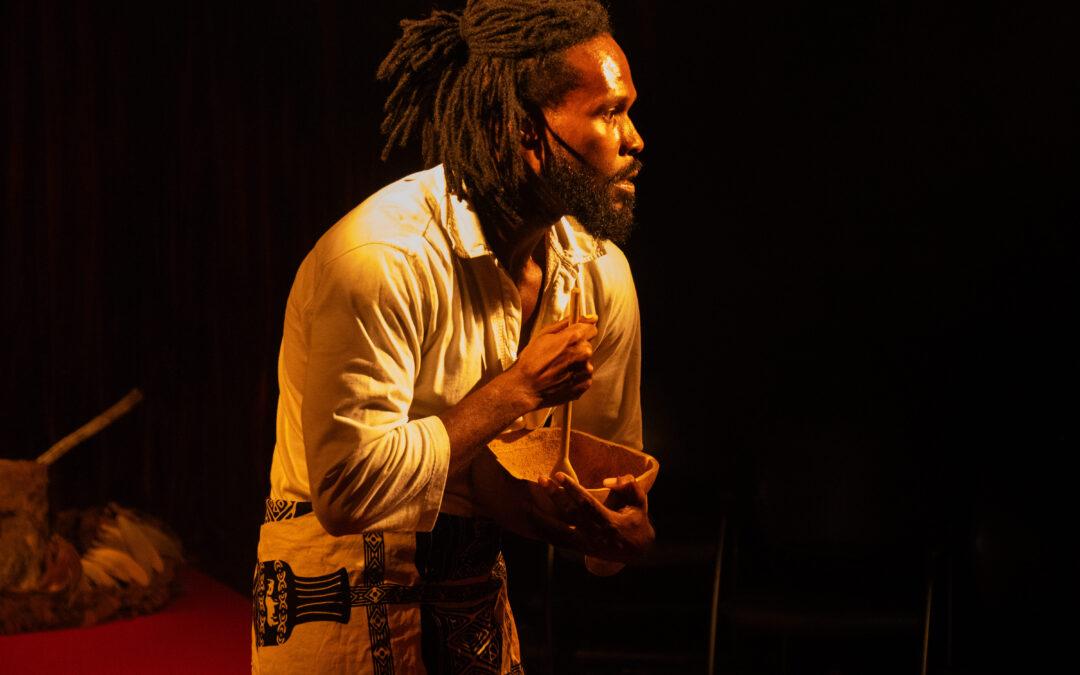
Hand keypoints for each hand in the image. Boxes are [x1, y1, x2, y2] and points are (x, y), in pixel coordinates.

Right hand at [507, 316, 597, 409]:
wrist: (526, 387)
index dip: (582, 331)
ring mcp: (585, 370)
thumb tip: (590, 317)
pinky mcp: (584, 385)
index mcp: (574, 338)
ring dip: (576, 364)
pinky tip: (562, 378)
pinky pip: (584, 376)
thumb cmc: (532, 360)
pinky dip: (576, 377)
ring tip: (559, 369)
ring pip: (586, 362)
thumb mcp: (544, 334)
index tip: (574, 336)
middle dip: (576, 348)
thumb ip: (567, 323)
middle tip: (559, 356)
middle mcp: (584, 353)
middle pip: (587, 346)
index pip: (592, 328)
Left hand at [529, 472, 654, 562]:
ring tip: (526, 505)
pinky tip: (531, 521)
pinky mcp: (579, 549)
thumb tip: (608, 480)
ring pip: (558, 533)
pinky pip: (557, 541)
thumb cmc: (637, 521)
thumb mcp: (640, 502)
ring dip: (541, 518)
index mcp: (610, 524)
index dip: (572, 489)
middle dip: (554, 496)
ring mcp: (585, 545)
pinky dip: (543, 532)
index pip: (587, 504)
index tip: (559, 475)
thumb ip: (628, 486)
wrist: (638, 552)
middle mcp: (594, 536)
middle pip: (570, 515)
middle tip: (541, 480)